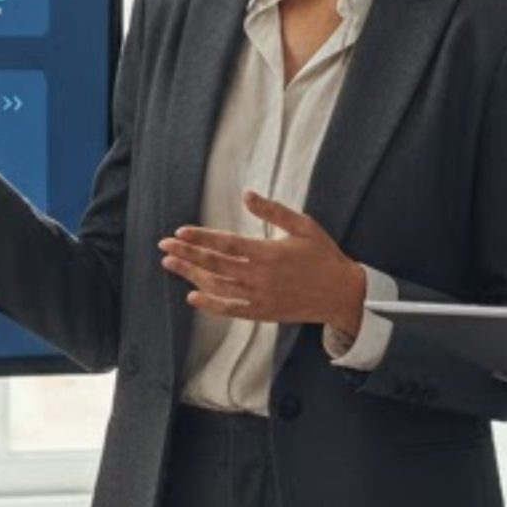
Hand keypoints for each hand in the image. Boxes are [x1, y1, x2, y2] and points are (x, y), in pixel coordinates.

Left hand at [162, 193, 366, 338]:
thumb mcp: (303, 226)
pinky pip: (231, 309)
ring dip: (191, 275)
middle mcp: (260, 276)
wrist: (342, 294)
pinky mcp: (262, 312)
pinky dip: (210, 304)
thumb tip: (247, 194)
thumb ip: (273, 211)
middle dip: (186, 254)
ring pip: (218, 286)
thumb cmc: (323, 255)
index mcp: (268, 253)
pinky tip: (192, 296)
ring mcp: (260, 297)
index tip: (179, 232)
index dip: (200, 238)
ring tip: (170, 264)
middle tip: (164, 245)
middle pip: (215, 265)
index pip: (226, 244)